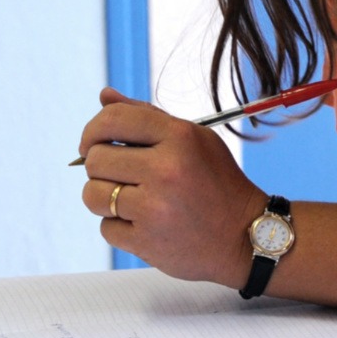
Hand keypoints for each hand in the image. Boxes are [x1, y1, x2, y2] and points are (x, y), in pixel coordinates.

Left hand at [77, 88, 264, 286]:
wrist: (245, 237)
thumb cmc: (217, 184)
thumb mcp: (195, 140)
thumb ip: (148, 116)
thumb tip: (105, 95)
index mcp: (179, 137)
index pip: (112, 119)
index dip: (92, 130)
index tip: (91, 144)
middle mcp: (165, 170)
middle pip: (95, 160)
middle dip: (101, 167)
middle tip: (123, 176)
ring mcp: (155, 208)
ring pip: (92, 195)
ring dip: (104, 198)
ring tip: (131, 200)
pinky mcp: (147, 242)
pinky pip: (106, 228)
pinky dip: (119, 226)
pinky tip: (144, 223)